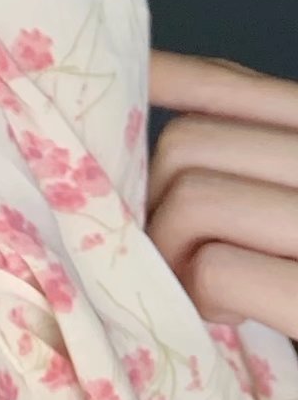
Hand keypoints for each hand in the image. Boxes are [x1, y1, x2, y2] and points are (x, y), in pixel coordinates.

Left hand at [147, 49, 297, 338]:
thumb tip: (153, 95)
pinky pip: (218, 270)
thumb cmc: (291, 280)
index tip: (120, 100)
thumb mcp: (281, 207)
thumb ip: (254, 162)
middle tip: (174, 254)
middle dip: (154, 200)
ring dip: (171, 251)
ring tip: (203, 289)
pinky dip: (201, 294)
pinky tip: (230, 316)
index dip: (163, 83)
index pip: (230, 85)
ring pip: (192, 199)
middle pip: (188, 144)